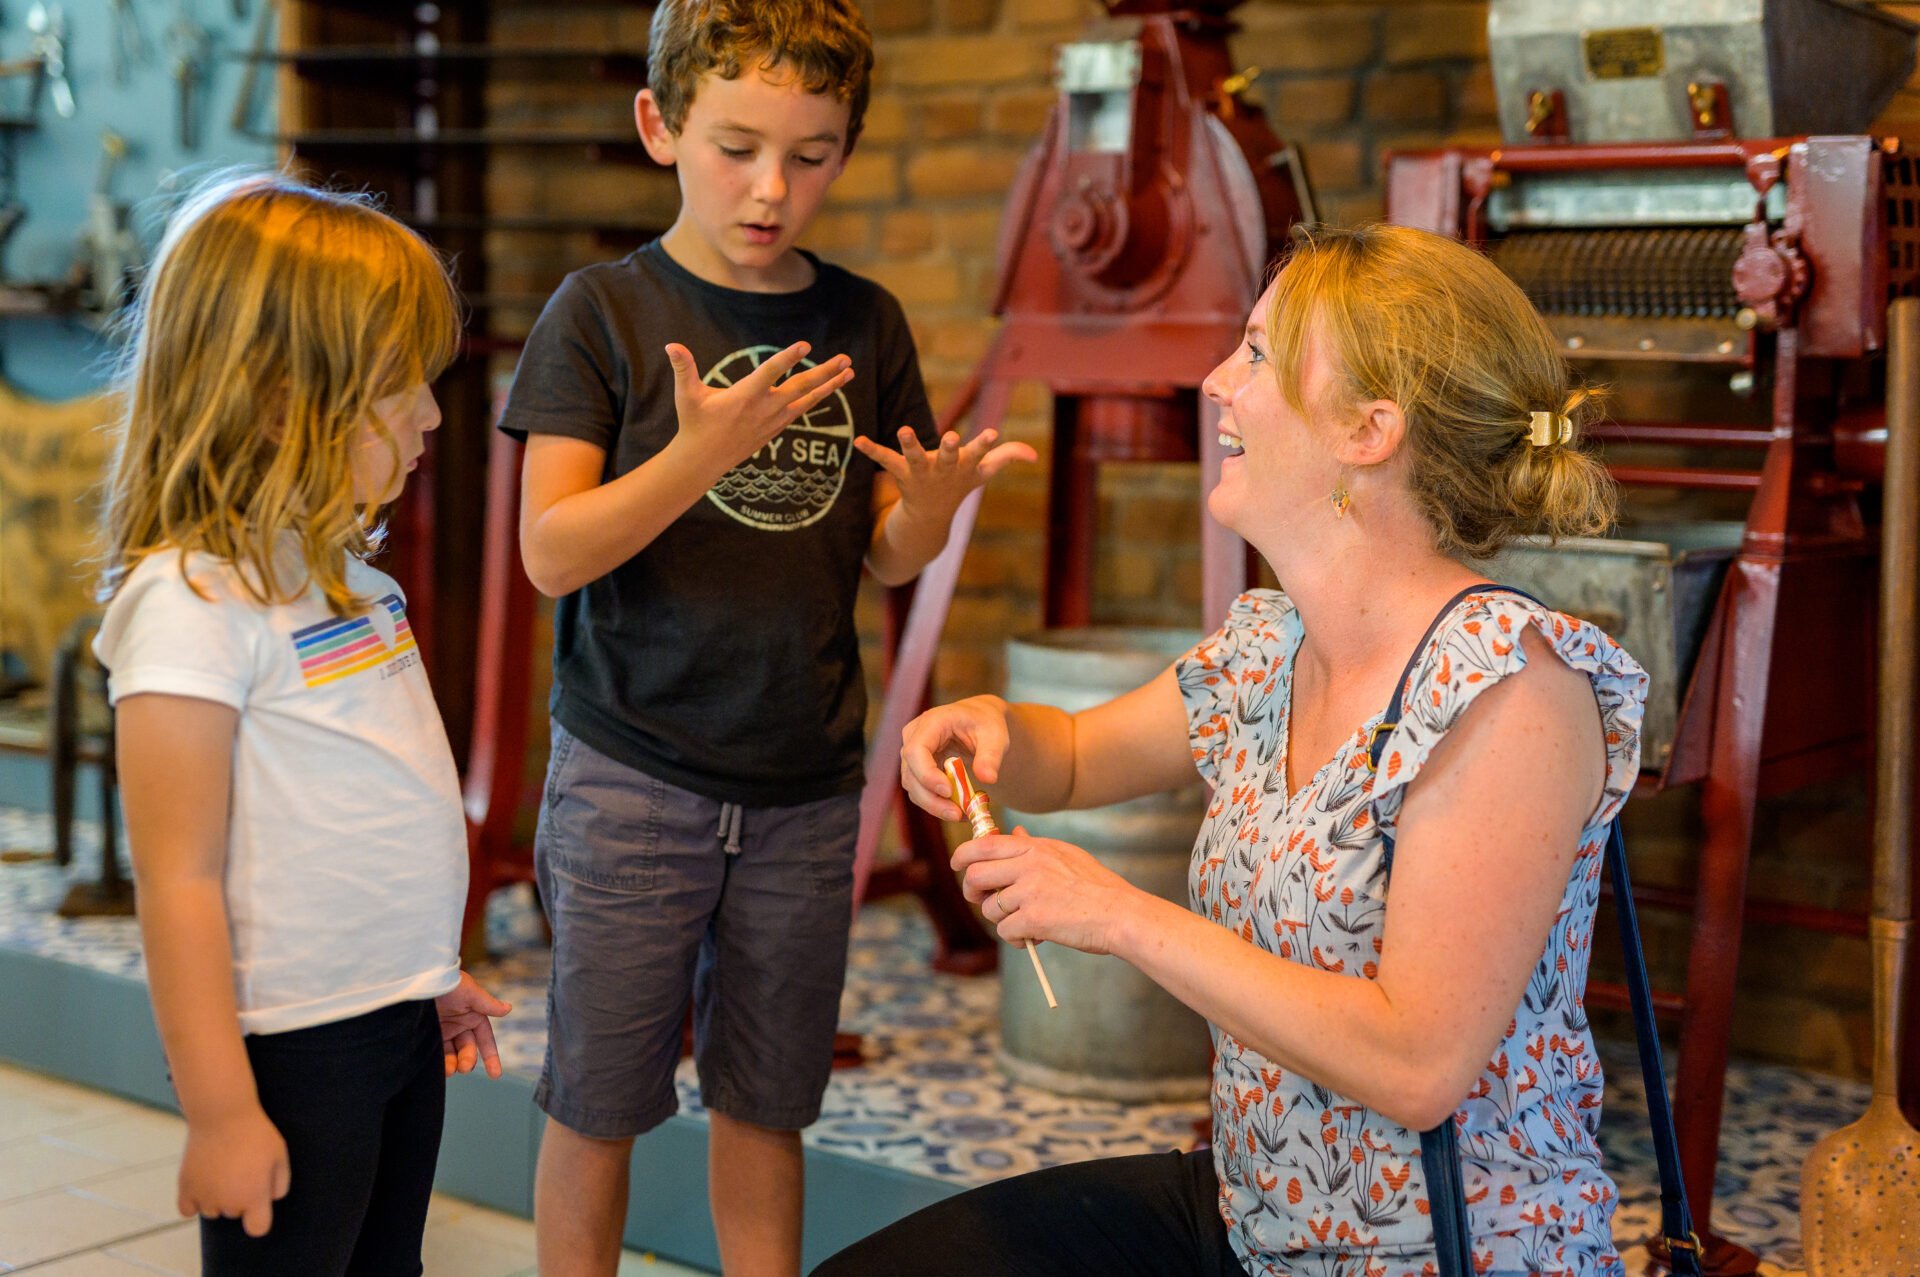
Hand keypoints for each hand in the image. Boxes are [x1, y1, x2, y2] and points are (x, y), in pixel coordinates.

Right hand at [178, 1104, 289, 1237]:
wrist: (222, 1114)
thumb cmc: (256, 1133)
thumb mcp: (280, 1155)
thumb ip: (280, 1183)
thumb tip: (270, 1199)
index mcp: (253, 1196)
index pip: (257, 1228)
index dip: (259, 1217)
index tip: (258, 1202)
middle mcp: (228, 1202)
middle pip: (235, 1214)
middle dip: (240, 1197)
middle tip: (241, 1170)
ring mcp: (204, 1196)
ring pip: (212, 1211)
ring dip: (217, 1198)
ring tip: (222, 1170)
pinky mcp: (184, 1187)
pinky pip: (187, 1210)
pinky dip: (193, 1202)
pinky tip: (202, 1185)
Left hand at [436, 972, 511, 1078]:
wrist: (416, 979)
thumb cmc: (445, 981)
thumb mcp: (469, 991)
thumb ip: (487, 1004)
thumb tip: (508, 1009)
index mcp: (473, 1015)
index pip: (485, 1039)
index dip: (491, 1056)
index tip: (495, 1074)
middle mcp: (458, 1024)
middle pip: (468, 1049)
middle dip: (468, 1060)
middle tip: (465, 1068)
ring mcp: (442, 1031)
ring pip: (451, 1054)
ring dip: (453, 1064)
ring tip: (450, 1070)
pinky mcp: (426, 1035)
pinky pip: (435, 1053)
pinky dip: (438, 1062)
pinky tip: (438, 1068)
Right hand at [664, 341, 854, 471]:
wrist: (704, 459)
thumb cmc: (694, 423)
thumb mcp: (686, 395)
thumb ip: (683, 368)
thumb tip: (670, 344)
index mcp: (745, 396)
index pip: (770, 372)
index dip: (787, 358)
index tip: (805, 346)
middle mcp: (765, 408)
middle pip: (801, 387)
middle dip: (825, 372)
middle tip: (846, 359)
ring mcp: (773, 419)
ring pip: (808, 400)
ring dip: (829, 385)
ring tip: (849, 372)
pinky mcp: (776, 427)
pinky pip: (802, 410)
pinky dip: (817, 398)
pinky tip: (829, 388)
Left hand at [853, 427, 1035, 524]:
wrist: (929, 517)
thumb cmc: (959, 484)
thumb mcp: (983, 472)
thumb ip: (1006, 457)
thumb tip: (1034, 454)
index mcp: (965, 466)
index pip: (979, 454)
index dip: (987, 445)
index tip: (993, 433)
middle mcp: (944, 470)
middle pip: (949, 458)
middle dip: (952, 448)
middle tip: (953, 436)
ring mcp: (922, 472)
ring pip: (916, 458)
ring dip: (910, 445)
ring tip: (903, 429)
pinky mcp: (901, 472)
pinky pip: (885, 460)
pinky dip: (871, 450)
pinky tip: (858, 440)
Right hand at [900, 695, 1012, 820]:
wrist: (979, 722)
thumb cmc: (986, 723)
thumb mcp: (995, 735)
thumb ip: (991, 756)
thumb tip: (988, 779)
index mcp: (931, 722)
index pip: (916, 750)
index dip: (927, 774)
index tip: (948, 792)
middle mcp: (914, 737)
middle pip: (911, 774)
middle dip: (932, 799)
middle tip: (957, 814)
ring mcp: (912, 755)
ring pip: (913, 787)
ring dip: (934, 805)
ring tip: (962, 814)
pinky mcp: (917, 769)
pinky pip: (921, 791)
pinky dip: (937, 804)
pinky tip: (959, 810)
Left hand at [953, 826, 1136, 955]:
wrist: (1120, 913)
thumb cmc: (1097, 887)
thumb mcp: (1066, 855)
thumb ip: (1034, 845)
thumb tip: (1012, 832)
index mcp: (1036, 847)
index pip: (984, 843)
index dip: (963, 855)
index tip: (959, 865)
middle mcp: (1029, 864)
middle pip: (975, 875)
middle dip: (972, 892)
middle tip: (982, 901)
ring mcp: (1030, 891)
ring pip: (989, 908)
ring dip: (1001, 920)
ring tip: (1024, 923)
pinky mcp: (1033, 918)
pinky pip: (1005, 931)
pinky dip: (1015, 938)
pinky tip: (1034, 937)